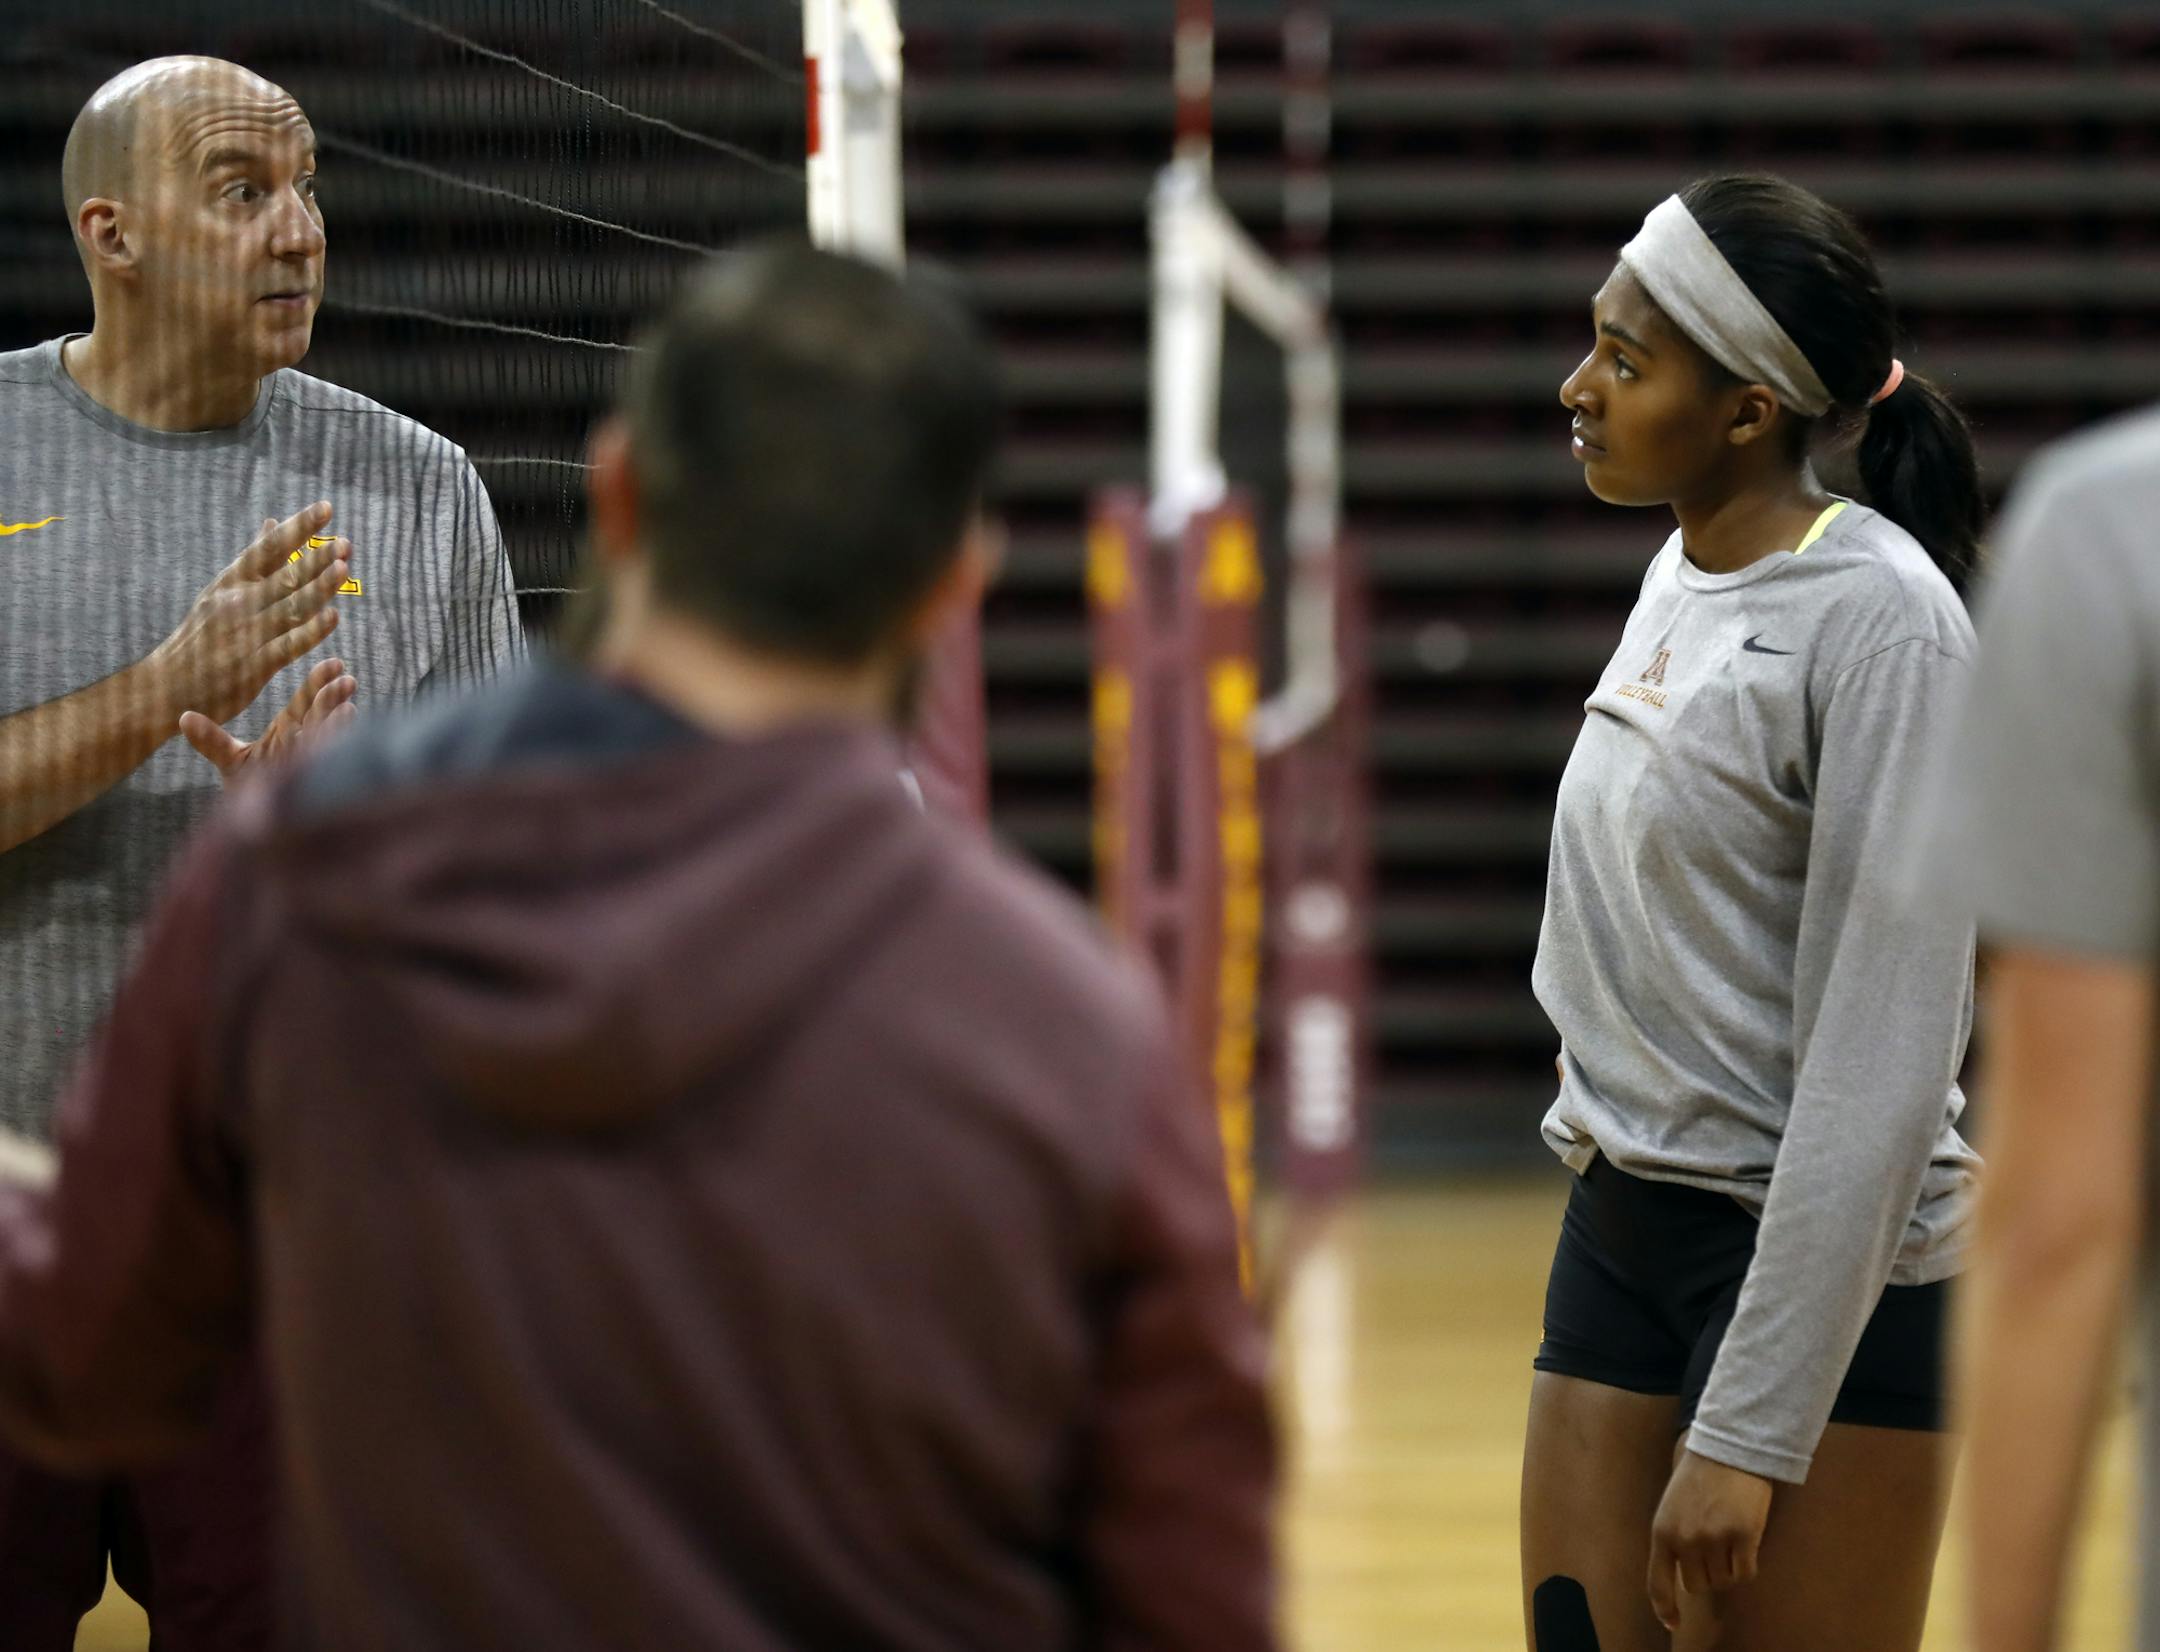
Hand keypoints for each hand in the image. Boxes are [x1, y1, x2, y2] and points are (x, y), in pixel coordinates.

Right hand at [149, 504, 350, 727]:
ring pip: (290, 607)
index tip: (326, 507)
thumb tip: (273, 522)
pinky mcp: (252, 666)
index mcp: (230, 583)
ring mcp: (245, 634)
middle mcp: (236, 603)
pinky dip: (310, 631)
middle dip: (316, 559)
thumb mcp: (221, 592)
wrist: (165, 688)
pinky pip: (287, 645)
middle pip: (284, 576)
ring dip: (318, 587)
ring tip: (343, 567)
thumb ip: (254, 561)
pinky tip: (334, 617)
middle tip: (346, 542)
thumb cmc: (200, 639)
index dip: (298, 527)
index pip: (268, 548)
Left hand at [181, 657, 356, 784]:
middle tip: (348, 681)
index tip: (335, 664)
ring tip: (349, 710)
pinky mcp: (312, 790)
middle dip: (333, 701)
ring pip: (327, 744)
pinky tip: (342, 748)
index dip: (319, 683)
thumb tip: (184, 717)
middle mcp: (305, 745)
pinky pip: (323, 773)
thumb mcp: (230, 759)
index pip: (306, 701)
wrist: (252, 828)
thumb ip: (212, 740)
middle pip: (321, 718)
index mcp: (288, 730)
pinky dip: (331, 761)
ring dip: (338, 728)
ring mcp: (311, 768)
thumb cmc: (249, 790)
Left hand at [1647, 1449, 1772, 1630]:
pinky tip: (1746, 1542)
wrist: (1729, 1447)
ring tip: (1729, 1536)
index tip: (1672, 1623)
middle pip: (1697, 1586)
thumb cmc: (1699, 1477)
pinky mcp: (1744, 1537)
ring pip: (1723, 1581)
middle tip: (1715, 1549)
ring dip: (1728, 1567)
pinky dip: (1747, 1565)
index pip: (1657, 1582)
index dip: (1665, 1607)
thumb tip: (1685, 1577)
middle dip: (1707, 1575)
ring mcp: (1714, 1539)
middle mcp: (1685, 1539)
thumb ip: (1674, 1539)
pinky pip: (1746, 1573)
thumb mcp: (1672, 1507)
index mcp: (1662, 1531)